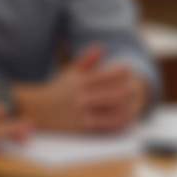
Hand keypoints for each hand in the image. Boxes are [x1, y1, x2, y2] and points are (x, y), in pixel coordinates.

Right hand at [18, 45, 148, 132]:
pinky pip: (108, 127)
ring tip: (134, 101)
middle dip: (128, 89)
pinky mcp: (85, 129)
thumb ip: (87, 60)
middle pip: (115, 94)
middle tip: (136, 85)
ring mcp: (84, 115)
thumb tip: (101, 47)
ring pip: (115, 112)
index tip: (128, 69)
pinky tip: (127, 116)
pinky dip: (120, 122)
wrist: (40, 111)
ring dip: (128, 106)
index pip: (107, 76)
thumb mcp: (71, 73)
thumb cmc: (59, 90)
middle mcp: (83, 98)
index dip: (121, 72)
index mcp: (81, 83)